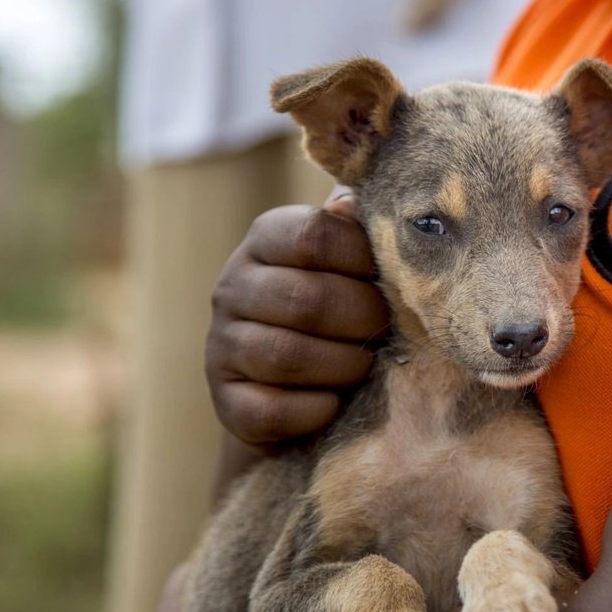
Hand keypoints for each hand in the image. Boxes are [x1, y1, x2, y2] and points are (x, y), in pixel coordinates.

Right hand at [205, 193, 389, 453]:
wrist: (301, 388)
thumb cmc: (343, 309)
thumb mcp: (351, 262)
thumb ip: (357, 229)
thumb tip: (352, 200)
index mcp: (267, 239)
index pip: (314, 234)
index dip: (363, 258)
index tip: (388, 278)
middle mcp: (233, 287)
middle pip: (306, 299)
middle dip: (362, 319)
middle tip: (386, 329)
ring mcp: (222, 345)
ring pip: (287, 357)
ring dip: (344, 366)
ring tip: (366, 366)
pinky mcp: (226, 402)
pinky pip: (272, 410)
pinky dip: (316, 410)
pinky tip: (335, 403)